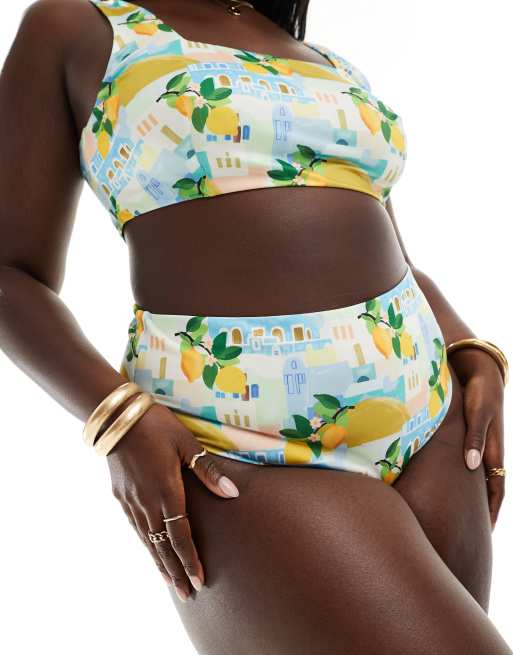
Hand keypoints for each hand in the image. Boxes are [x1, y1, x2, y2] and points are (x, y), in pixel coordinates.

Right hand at [105, 402, 239, 601]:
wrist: (117, 418)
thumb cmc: (157, 425)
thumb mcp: (187, 443)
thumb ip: (208, 471)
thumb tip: (233, 493)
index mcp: (166, 490)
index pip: (180, 535)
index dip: (190, 559)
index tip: (198, 580)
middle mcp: (147, 502)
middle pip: (163, 545)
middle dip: (175, 571)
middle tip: (186, 593)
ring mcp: (131, 501)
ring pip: (147, 540)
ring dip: (160, 562)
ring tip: (170, 582)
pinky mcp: (121, 496)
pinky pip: (136, 528)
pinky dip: (146, 545)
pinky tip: (151, 551)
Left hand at [449, 347, 505, 530]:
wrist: (480, 373)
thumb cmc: (478, 394)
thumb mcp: (478, 414)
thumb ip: (475, 438)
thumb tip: (472, 465)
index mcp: (493, 451)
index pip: (497, 489)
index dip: (493, 510)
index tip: (488, 530)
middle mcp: (488, 452)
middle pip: (488, 489)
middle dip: (483, 510)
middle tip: (473, 532)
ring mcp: (480, 446)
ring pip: (478, 479)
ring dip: (473, 497)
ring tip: (462, 515)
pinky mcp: (470, 437)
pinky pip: (469, 464)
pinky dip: (465, 479)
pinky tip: (453, 484)